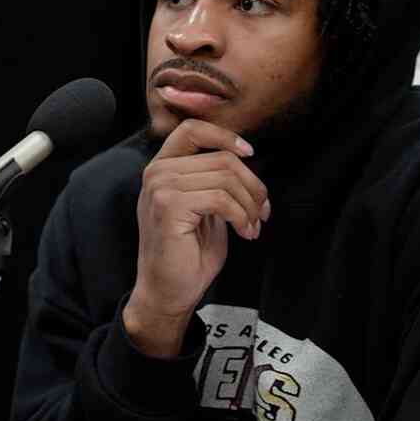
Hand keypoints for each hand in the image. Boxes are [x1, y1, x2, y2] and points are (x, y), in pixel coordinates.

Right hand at [124, 119, 269, 356]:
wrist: (168, 291)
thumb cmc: (187, 254)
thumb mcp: (204, 208)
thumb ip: (215, 181)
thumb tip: (246, 162)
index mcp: (163, 168)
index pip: (192, 129)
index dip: (225, 136)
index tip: (249, 153)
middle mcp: (157, 173)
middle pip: (221, 158)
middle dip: (253, 185)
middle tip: (262, 212)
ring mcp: (160, 188)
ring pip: (225, 177)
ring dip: (250, 204)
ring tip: (253, 226)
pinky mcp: (169, 207)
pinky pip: (221, 199)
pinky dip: (242, 216)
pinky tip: (245, 233)